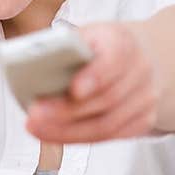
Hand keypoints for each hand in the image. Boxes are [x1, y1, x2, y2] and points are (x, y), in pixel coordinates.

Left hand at [25, 21, 159, 142]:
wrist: (141, 58)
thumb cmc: (103, 47)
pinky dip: (78, 138)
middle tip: (35, 114)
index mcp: (123, 42)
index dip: (95, 76)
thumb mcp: (85, 36)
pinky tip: (55, 135)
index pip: (114, 58)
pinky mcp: (143, 121)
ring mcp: (145, 98)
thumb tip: (29, 64)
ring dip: (68, 131)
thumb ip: (63, 48)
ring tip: (38, 128)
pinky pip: (110, 137)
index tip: (73, 90)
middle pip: (106, 98)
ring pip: (107, 124)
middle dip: (66, 111)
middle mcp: (140, 70)